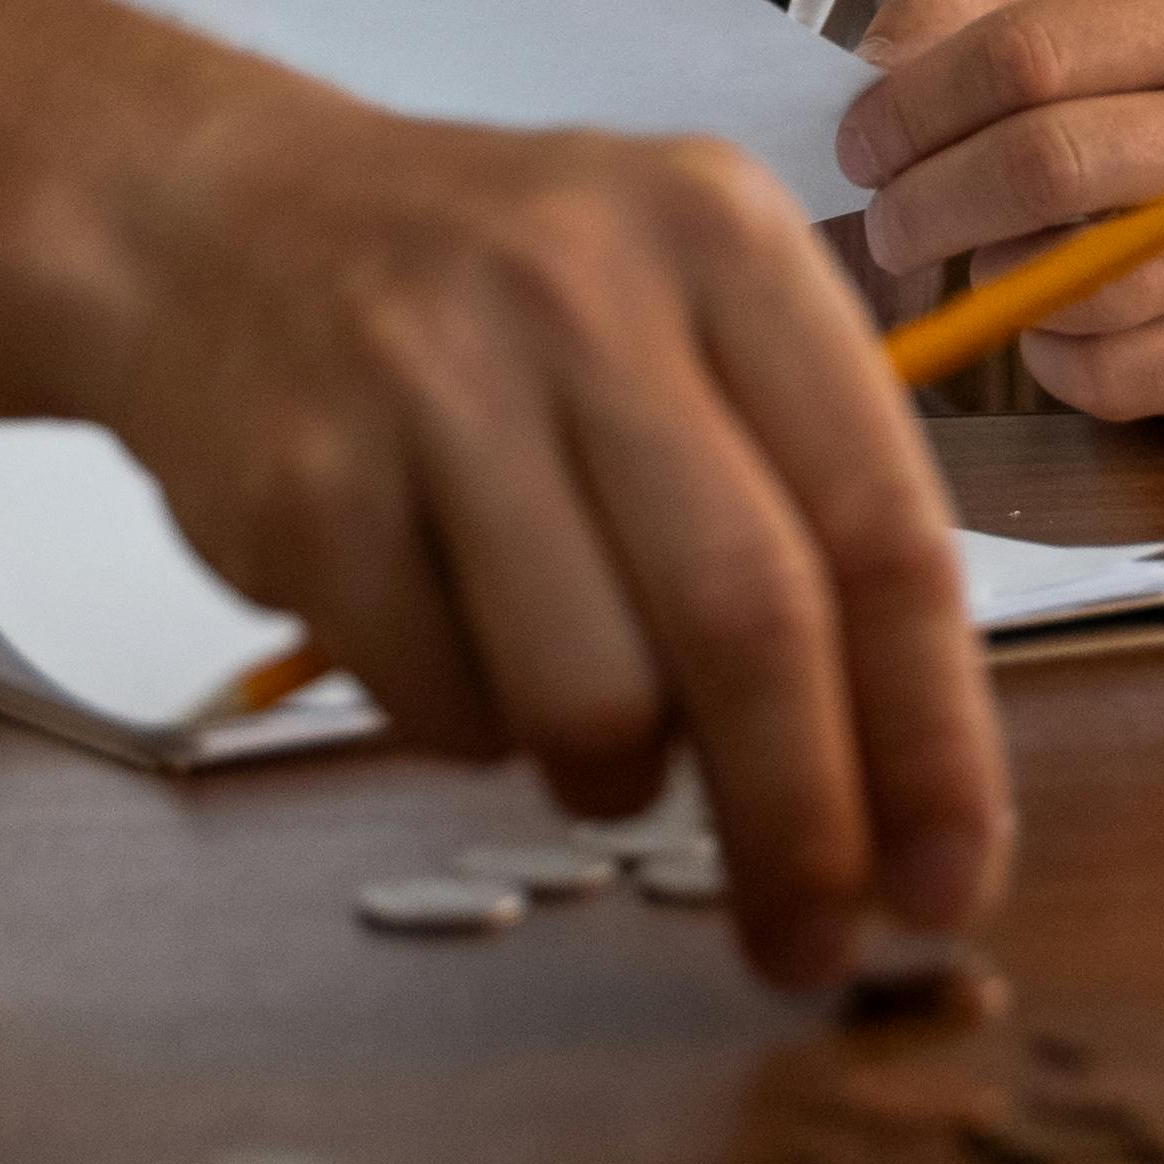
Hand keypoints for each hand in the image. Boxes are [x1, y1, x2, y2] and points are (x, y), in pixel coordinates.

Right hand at [90, 92, 1008, 989]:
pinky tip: (450, 639)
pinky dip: (473, 729)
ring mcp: (431, 376)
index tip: (951, 878)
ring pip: (592, 694)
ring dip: (617, 777)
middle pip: (751, 622)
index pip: (882, 524)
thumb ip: (794, 492)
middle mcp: (586, 287)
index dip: (933, 733)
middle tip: (809, 946)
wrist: (213, 217)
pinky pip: (440, 706)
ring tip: (592, 731)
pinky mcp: (306, 480)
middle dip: (800, 824)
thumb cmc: (492, 300)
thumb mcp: (673, 308)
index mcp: (723, 237)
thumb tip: (901, 781)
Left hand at [836, 0, 1163, 419]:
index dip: (914, 106)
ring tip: (975, 263)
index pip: (1025, 54)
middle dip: (929, 203)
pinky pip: (1113, 373)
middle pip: (1049, 165)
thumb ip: (961, 13)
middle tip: (885, 225)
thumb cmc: (1139, 108)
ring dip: (991, 283)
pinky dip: (1048, 358)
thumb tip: (877, 69)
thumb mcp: (1063, 17)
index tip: (858, 145)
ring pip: (1083, 284)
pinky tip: (1045, 321)